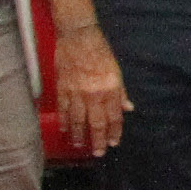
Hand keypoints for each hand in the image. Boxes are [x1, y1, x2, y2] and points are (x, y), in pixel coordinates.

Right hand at [52, 18, 130, 151]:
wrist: (78, 36)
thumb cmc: (100, 51)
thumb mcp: (116, 71)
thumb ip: (121, 92)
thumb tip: (128, 108)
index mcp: (110, 89)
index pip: (114, 117)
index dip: (114, 132)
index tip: (113, 143)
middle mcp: (94, 94)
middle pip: (96, 123)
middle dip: (97, 140)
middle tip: (98, 153)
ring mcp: (76, 92)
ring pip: (78, 120)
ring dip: (79, 134)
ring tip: (80, 145)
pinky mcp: (62, 88)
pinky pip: (64, 109)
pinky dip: (64, 121)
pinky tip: (66, 130)